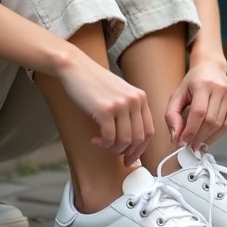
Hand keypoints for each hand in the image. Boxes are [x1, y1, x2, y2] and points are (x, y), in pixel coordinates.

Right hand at [58, 51, 154, 165]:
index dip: (141, 149)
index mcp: (141, 97)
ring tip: (103, 143)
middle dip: (128, 153)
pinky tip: (95, 139)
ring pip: (125, 141)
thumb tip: (132, 140)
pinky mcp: (105, 110)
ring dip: (114, 148)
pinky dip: (103, 144)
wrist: (76, 68)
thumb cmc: (95, 82)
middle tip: (118, 157)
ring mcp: (121, 105)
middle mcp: (135, 100)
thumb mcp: (120, 93)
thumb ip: (129, 111)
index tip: (132, 157)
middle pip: (139, 138)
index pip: (149, 130)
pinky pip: (110, 138)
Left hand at [165, 60, 226, 151]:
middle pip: (210, 121)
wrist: (211, 66)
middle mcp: (219, 88)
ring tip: (197, 144)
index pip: (199, 112)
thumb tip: (175, 138)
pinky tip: (207, 139)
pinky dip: (217, 135)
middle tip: (189, 146)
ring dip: (207, 138)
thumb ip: (172, 116)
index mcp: (202, 84)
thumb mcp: (177, 94)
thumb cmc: (192, 83)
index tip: (182, 142)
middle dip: (198, 137)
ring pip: (219, 124)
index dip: (191, 130)